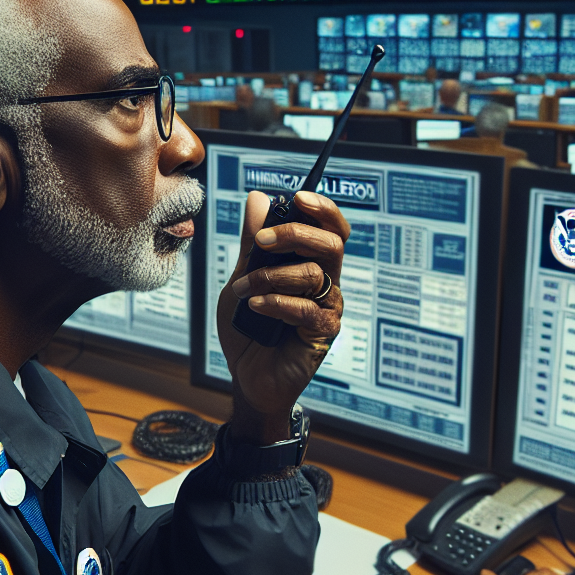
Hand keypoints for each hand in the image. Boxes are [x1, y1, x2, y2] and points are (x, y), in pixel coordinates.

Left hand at [217, 190, 349, 443]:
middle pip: (332, 243)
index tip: (297, 197)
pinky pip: (307, 309)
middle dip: (295, 234)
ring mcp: (328, 307)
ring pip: (315, 274)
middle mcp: (327, 282)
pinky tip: (257, 306)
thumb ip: (253, 243)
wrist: (247, 376)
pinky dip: (278, 303)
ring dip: (272, 276)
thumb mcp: (242, 278)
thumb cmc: (249, 328)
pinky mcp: (324, 333)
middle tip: (262, 241)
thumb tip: (259, 197)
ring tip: (245, 289)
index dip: (322, 209)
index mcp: (312, 263)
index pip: (330, 229)